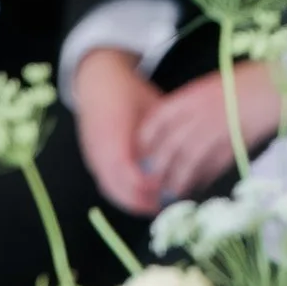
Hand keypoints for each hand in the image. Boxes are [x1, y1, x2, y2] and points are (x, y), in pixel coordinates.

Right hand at [71, 50, 163, 215]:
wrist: (97, 82)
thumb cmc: (130, 92)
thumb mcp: (153, 107)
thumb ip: (166, 131)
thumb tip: (193, 150)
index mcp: (114, 137)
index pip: (131, 175)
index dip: (152, 187)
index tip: (174, 189)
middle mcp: (99, 153)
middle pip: (121, 191)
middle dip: (148, 201)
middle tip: (174, 204)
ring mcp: (93, 160)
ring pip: (114, 193)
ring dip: (137, 201)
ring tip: (164, 203)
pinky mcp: (93, 163)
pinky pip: (109, 186)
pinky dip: (127, 195)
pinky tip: (148, 194)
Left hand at [134, 63, 280, 205]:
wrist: (283, 83)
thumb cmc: (251, 80)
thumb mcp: (216, 84)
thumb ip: (194, 104)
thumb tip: (176, 128)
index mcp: (194, 94)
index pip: (159, 119)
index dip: (146, 138)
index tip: (141, 152)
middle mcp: (202, 112)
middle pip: (170, 144)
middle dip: (158, 166)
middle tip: (150, 182)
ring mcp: (219, 128)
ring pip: (189, 159)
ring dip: (178, 179)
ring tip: (171, 193)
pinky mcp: (236, 143)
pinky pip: (213, 165)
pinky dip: (202, 179)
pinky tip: (197, 188)